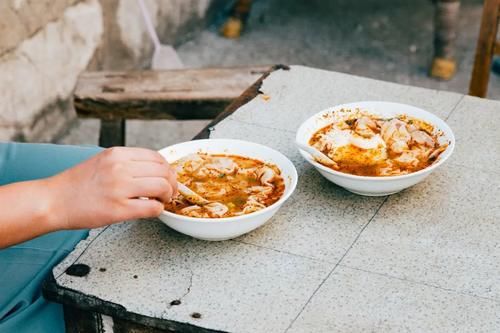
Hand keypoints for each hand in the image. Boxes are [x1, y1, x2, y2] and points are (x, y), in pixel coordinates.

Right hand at [48, 147, 176, 229]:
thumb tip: (154, 170)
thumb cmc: (76, 184)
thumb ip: (127, 163)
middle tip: (169, 192)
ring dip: (167, 196)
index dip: (167, 169)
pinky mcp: (118, 209)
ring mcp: (119, 188)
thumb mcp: (103, 162)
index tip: (167, 178)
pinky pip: (152, 208)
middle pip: (164, 171)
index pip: (157, 157)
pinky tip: (151, 210)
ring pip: (162, 187)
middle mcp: (120, 167)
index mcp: (117, 154)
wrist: (52, 201)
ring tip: (160, 200)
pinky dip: (158, 210)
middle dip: (172, 183)